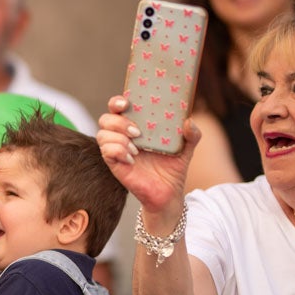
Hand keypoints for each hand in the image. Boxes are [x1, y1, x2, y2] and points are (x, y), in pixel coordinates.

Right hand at [97, 95, 199, 211]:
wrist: (168, 193)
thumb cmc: (173, 167)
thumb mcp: (186, 148)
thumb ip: (192, 134)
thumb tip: (188, 122)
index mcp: (137, 125)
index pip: (118, 107)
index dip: (117, 102)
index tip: (126, 103)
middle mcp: (123, 135)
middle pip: (106, 118)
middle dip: (118, 121)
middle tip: (137, 131)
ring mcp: (117, 149)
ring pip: (102, 134)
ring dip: (118, 138)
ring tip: (137, 148)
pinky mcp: (114, 164)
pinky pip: (106, 152)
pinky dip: (117, 151)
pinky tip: (131, 159)